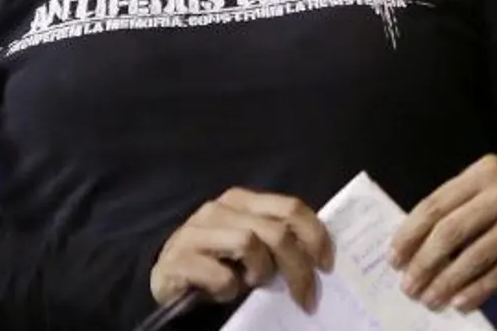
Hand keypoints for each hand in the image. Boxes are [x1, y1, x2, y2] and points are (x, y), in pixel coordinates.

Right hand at [150, 189, 333, 311]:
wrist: (169, 279)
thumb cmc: (217, 263)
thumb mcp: (252, 247)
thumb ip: (277, 240)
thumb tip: (318, 257)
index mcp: (242, 200)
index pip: (290, 207)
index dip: (314, 235)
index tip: (327, 265)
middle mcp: (219, 208)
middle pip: (275, 231)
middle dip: (296, 267)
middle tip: (304, 296)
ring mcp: (195, 231)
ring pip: (249, 243)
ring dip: (258, 272)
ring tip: (250, 284)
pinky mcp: (178, 259)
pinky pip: (220, 275)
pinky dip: (229, 289)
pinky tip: (223, 292)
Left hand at [391, 155, 496, 313]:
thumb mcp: (485, 184)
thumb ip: (455, 205)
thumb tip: (412, 246)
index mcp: (484, 170)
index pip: (436, 204)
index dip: (411, 234)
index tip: (394, 259)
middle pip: (453, 230)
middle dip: (425, 263)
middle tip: (409, 287)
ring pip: (477, 255)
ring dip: (448, 282)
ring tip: (430, 299)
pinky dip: (479, 290)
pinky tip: (461, 302)